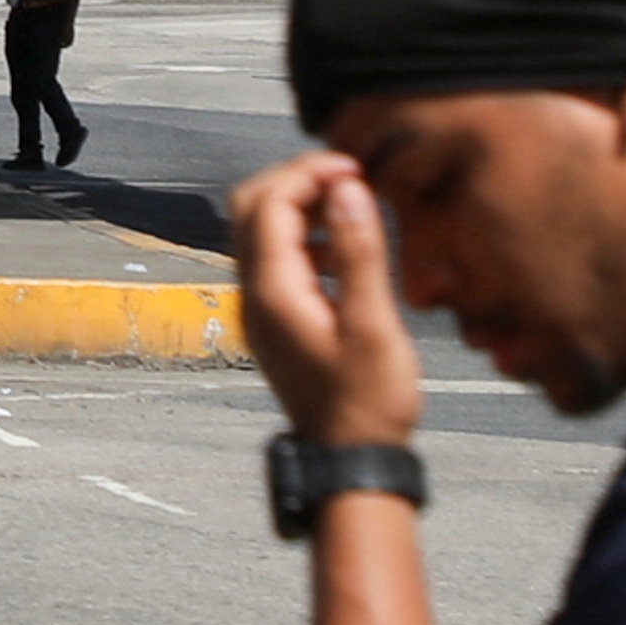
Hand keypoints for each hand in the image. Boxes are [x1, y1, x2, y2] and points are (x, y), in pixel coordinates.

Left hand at [228, 151, 425, 450]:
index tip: (357, 168)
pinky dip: (301, 236)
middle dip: (297, 180)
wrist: (349, 456)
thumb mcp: (374, 323)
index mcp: (273, 292)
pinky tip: (343, 251)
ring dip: (299, 206)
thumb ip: (359, 251)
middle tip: (350, 178)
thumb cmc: (370, 399)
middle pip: (251, 207)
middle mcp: (253, 295)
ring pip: (259, 230)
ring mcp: (257, 307)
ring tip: (352, 207)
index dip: (310, 173)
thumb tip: (348, 188)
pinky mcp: (272, 318)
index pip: (271, 204)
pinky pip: (273, 257)